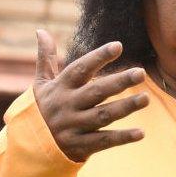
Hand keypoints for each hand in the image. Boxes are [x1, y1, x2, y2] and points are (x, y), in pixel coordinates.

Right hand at [32, 30, 147, 161]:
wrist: (29, 147)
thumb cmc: (41, 109)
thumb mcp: (41, 84)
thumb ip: (46, 58)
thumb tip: (40, 29)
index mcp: (60, 87)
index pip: (80, 69)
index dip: (98, 57)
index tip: (118, 45)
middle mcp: (67, 105)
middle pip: (96, 92)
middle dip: (119, 82)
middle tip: (141, 73)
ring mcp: (73, 126)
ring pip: (102, 116)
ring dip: (125, 107)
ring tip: (146, 98)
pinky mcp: (80, 146)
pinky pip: (103, 141)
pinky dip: (122, 138)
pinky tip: (141, 133)